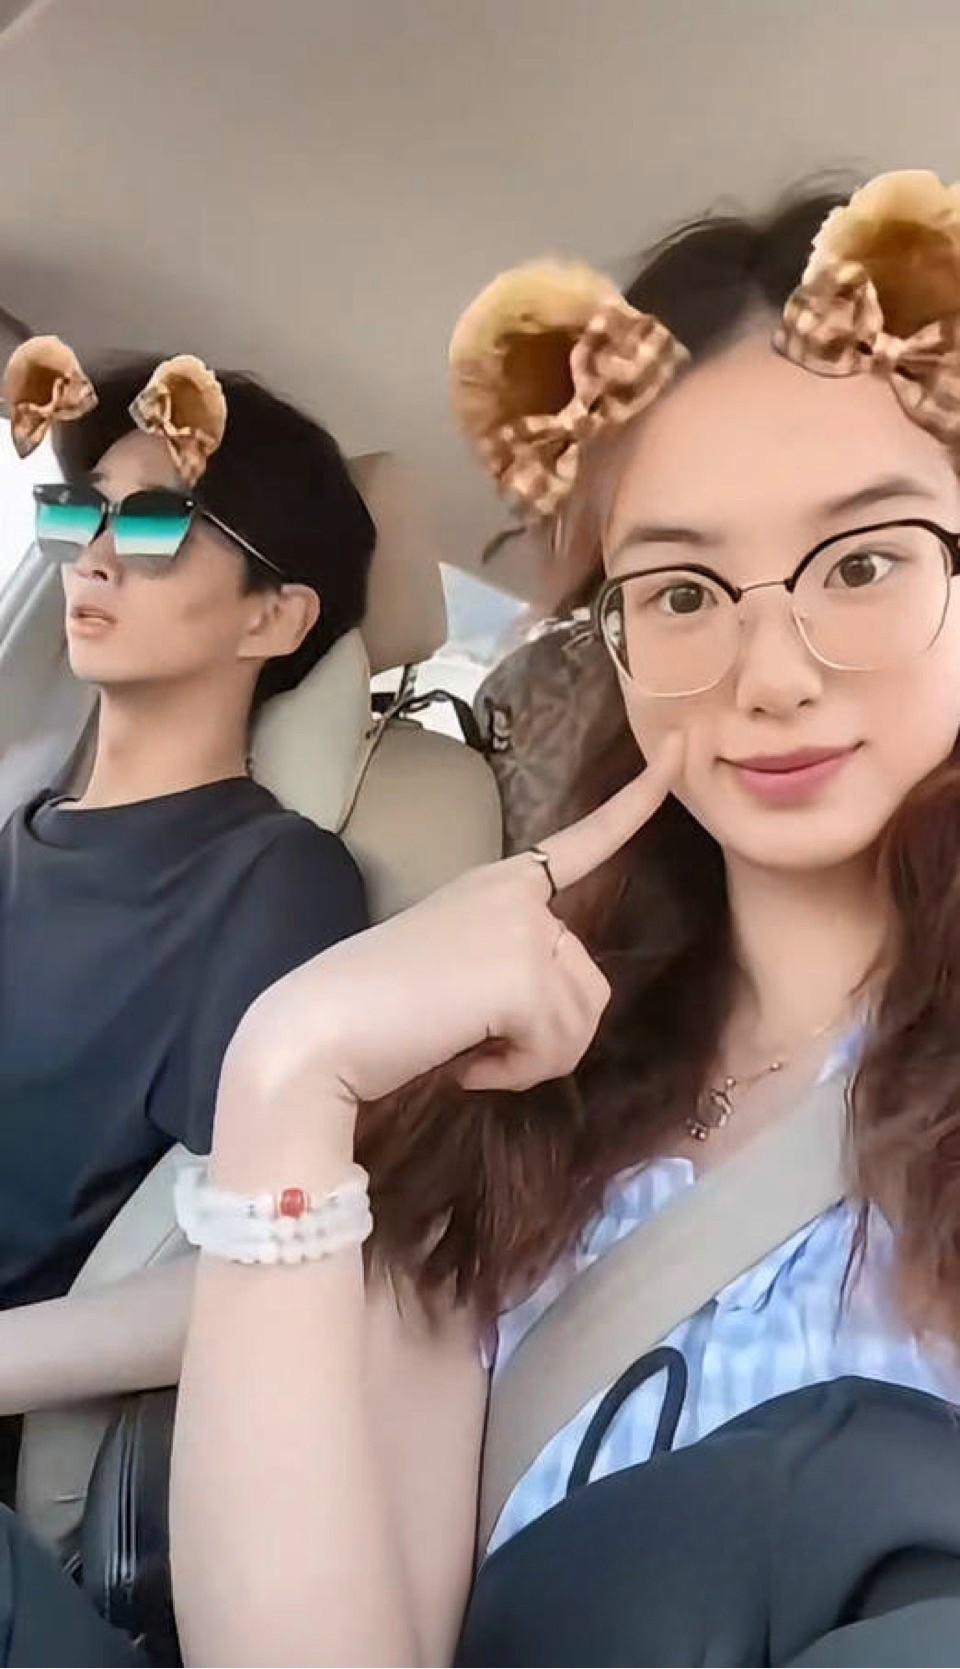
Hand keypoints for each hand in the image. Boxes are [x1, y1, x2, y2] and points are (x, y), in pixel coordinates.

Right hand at [224, 736, 682, 1117]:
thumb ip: (511, 972)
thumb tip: (557, 1022)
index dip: (636, 803)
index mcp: (498, 885)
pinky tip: (465, 1061)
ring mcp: (524, 927)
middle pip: (589, 985)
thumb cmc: (374, 1015)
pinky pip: (558, 1047)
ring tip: (465, 1048)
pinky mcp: (523, 971)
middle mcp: (518, 894)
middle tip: (473, 1041)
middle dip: (545, 1035)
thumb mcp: (457, 975)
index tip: (681, 750)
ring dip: (532, 1057)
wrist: (318, 1032)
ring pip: (582, 1020)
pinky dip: (516, 1073)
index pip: (580, 840)